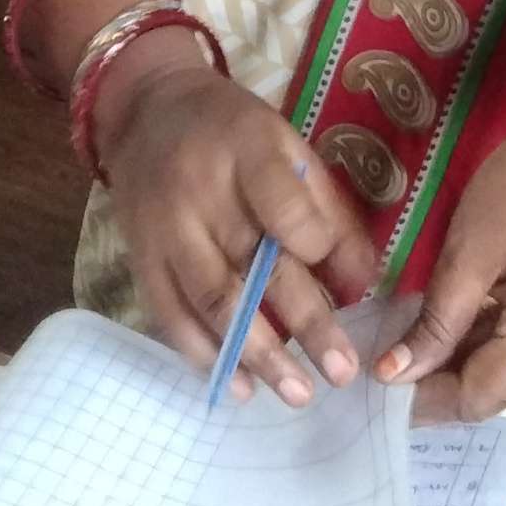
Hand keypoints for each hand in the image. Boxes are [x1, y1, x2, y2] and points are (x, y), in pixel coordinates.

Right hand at [97, 40, 379, 405]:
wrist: (146, 112)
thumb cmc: (232, 132)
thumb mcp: (286, 144)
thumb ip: (326, 208)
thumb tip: (365, 281)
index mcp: (247, 148)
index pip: (286, 207)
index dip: (318, 248)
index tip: (350, 285)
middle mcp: (201, 191)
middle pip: (255, 267)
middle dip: (305, 326)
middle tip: (342, 373)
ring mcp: (165, 229)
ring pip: (213, 302)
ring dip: (258, 356)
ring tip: (297, 393)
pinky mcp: (140, 259)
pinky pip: (171, 317)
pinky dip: (205, 356)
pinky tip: (241, 387)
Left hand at [378, 79, 505, 422]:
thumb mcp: (468, 254)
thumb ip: (433, 324)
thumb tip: (391, 377)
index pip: (477, 397)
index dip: (422, 400)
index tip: (370, 385)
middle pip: (494, 389)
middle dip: (437, 381)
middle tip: (380, 362)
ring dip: (458, 361)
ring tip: (404, 346)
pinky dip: (484, 340)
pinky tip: (445, 326)